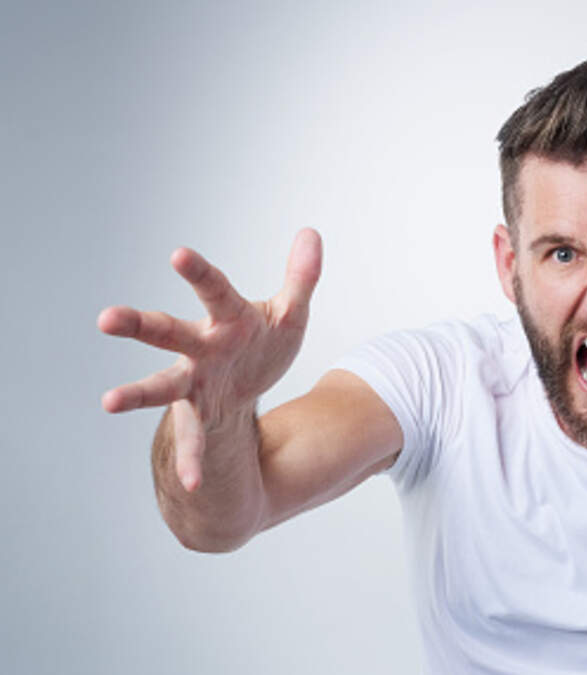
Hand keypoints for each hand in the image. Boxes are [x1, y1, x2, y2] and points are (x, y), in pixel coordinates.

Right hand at [98, 229, 321, 490]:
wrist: (250, 384)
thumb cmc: (262, 339)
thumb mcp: (290, 312)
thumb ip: (302, 277)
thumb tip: (311, 233)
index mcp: (227, 318)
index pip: (213, 291)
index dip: (197, 273)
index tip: (177, 254)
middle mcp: (201, 349)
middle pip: (167, 334)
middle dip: (139, 326)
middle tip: (106, 318)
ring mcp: (196, 383)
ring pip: (161, 386)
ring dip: (136, 393)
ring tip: (109, 402)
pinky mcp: (201, 414)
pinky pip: (196, 442)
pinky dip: (193, 462)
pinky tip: (191, 485)